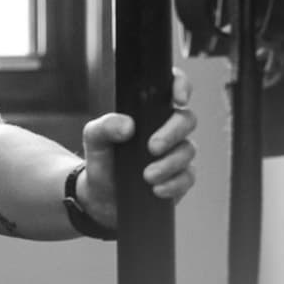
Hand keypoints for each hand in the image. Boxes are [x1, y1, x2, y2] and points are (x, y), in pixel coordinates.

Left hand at [76, 69, 197, 227]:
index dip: (182, 86)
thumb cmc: (102, 160)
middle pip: (187, 119)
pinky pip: (187, 178)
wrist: (101, 197)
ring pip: (188, 150)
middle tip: (152, 147)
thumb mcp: (95, 139)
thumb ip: (105, 126)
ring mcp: (176, 153)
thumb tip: (128, 126)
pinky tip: (157, 189)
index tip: (179, 99)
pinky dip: (174, 184)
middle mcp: (168, 129)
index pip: (173, 87)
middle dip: (172, 133)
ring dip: (169, 163)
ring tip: (147, 176)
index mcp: (150, 110)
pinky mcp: (179, 179)